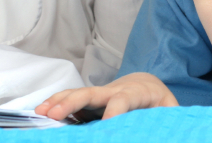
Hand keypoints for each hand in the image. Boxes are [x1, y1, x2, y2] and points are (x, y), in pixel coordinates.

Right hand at [35, 73, 177, 119]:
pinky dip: (56, 102)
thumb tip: (171, 130)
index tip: (104, 127)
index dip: (113, 112)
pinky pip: (72, 98)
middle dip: (72, 102)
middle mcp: (115, 89)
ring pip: (78, 93)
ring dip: (58, 101)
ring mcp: (101, 92)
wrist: (147, 83)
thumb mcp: (170, 110)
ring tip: (40, 111)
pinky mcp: (91, 98)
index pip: (122, 100)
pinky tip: (41, 111)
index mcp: (136, 92)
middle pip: (92, 92)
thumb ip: (168, 120)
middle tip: (54, 114)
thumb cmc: (159, 102)